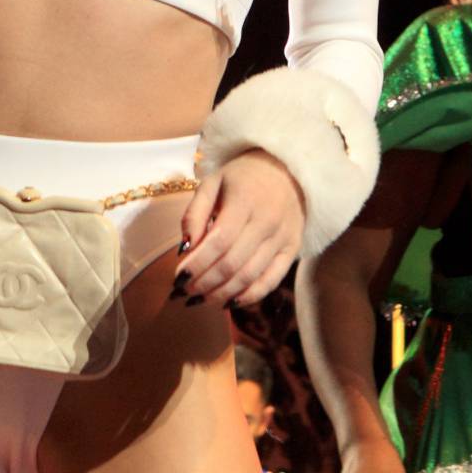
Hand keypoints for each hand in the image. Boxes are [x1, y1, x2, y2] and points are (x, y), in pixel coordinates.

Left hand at [174, 148, 303, 306]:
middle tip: (185, 291)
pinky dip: (249, 296)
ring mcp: (283, 238)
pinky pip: (271, 281)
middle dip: (204, 282)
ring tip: (201, 300)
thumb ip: (195, 213)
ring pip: (249, 276)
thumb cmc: (243, 177)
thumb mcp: (213, 182)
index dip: (197, 263)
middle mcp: (267, 222)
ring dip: (222, 293)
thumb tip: (185, 248)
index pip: (219, 241)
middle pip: (232, 263)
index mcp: (245, 200)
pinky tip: (229, 302)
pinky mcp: (293, 250)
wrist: (288, 170)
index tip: (178, 277)